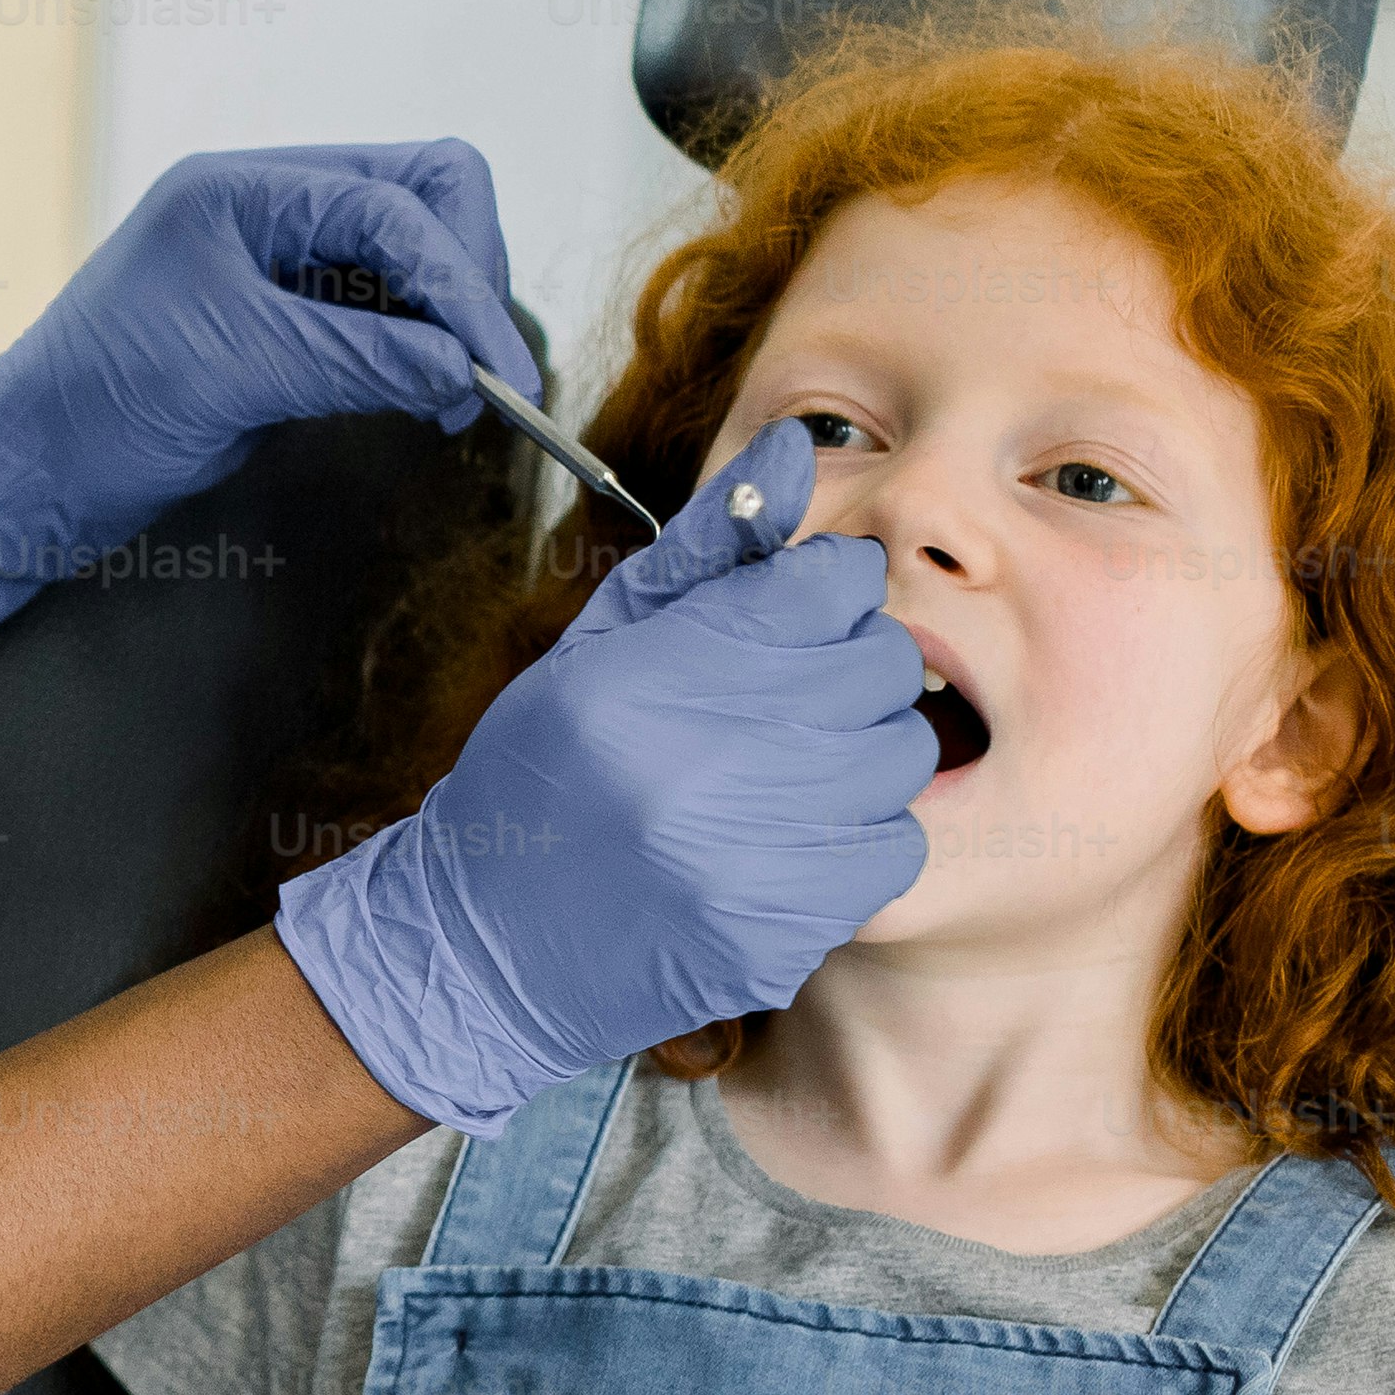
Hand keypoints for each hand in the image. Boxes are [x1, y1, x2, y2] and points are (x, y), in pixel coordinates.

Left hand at [0, 141, 518, 629]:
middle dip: (466, 277)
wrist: (27, 472)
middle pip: (423, 197)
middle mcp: (269, 206)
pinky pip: (385, 306)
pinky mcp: (288, 316)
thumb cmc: (97, 409)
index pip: (397, 201)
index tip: (495, 370)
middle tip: (485, 374)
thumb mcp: (232, 373)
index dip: (460, 284)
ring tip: (460, 398)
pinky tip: (430, 394)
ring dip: (449, 315)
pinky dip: (420, 343)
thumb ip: (358, 358)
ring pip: (412, 253)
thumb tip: (466, 368)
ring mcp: (281, 258)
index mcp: (243, 190)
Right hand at [272, 418, 929, 1133]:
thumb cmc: (542, 779)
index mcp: (650, 675)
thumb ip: (705, 549)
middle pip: (881, 664)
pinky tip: (792, 838)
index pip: (827, 584)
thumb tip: (795, 448)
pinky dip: (858, 839)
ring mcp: (746, 856)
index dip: (821, 591)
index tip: (791, 617)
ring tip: (784, 772)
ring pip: (900, 755)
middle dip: (846, 669)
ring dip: (857, 755)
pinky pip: (895, 848)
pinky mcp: (782, 929)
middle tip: (785, 700)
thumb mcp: (599, 645)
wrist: (494, 946)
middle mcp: (701, 764)